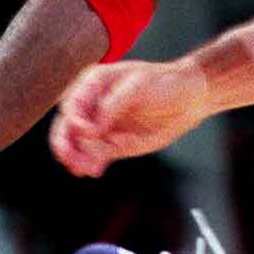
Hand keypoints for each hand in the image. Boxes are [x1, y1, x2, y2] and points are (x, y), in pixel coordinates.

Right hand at [52, 60, 213, 176]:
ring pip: (79, 145)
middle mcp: (92, 105)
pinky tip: (94, 170)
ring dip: (78, 157)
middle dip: (65, 143)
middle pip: (67, 126)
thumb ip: (113, 104)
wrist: (188, 99)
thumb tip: (93, 127)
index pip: (72, 103)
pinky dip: (91, 163)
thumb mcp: (139, 86)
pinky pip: (95, 156)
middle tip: (69, 159)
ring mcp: (101, 126)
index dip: (74, 119)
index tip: (87, 131)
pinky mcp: (112, 144)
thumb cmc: (163, 82)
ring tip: (86, 168)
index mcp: (93, 84)